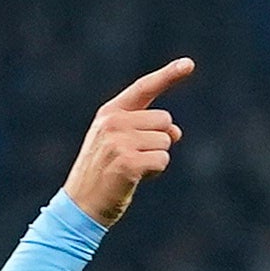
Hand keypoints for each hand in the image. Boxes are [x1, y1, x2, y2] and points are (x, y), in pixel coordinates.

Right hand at [61, 58, 191, 228]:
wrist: (80, 206)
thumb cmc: (104, 174)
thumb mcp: (119, 144)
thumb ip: (147, 130)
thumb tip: (176, 132)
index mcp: (109, 113)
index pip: (144, 88)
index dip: (168, 75)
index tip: (189, 64)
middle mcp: (113, 122)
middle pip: (164, 120)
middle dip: (159, 141)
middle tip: (133, 158)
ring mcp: (119, 142)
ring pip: (166, 142)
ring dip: (156, 159)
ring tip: (131, 170)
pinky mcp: (127, 162)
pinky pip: (162, 160)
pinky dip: (155, 171)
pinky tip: (135, 179)